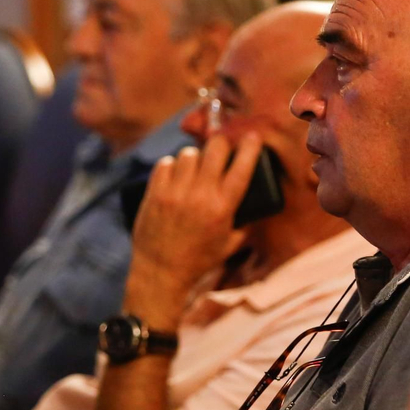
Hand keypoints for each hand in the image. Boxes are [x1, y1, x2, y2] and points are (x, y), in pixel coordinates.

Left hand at [123, 134, 262, 325]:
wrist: (161, 272)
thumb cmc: (198, 261)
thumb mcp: (229, 246)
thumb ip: (244, 226)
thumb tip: (255, 208)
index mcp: (223, 207)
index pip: (242, 167)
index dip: (250, 147)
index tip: (252, 137)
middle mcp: (200, 196)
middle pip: (215, 148)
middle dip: (221, 143)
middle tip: (221, 147)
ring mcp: (175, 193)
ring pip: (189, 153)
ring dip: (194, 157)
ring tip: (194, 167)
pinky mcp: (155, 193)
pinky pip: (166, 163)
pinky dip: (172, 166)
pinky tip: (175, 175)